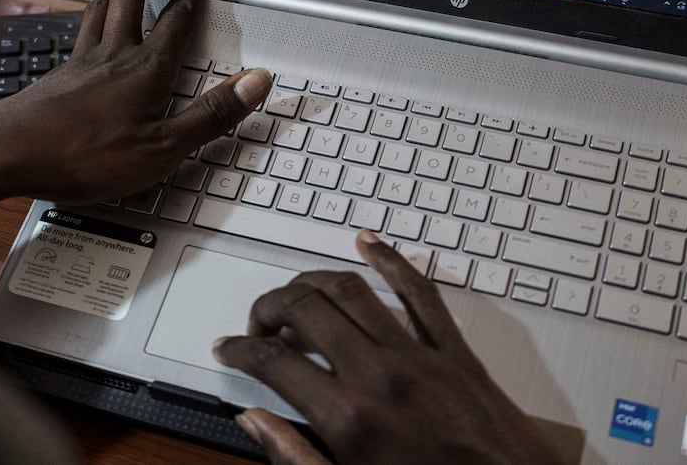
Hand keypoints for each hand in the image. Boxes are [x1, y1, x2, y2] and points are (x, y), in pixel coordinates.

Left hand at [0, 0, 270, 204]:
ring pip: (101, 4)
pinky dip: (94, 14)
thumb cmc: (83, 155)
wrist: (7, 153)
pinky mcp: (58, 73)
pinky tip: (91, 27)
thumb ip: (211, 115)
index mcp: (146, 69)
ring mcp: (80, 60)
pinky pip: (80, 29)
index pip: (176, 19)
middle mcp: (113, 53)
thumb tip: (255, 82)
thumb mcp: (162, 148)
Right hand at [212, 231, 562, 464]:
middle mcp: (381, 378)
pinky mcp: (456, 353)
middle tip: (259, 323)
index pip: (274, 362)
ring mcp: (420, 358)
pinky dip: (391, 260)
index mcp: (350, 420)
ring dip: (312, 282)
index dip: (241, 348)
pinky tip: (369, 244)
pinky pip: (420, 291)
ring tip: (296, 294)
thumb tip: (256, 422)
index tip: (230, 348)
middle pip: (304, 310)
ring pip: (351, 289)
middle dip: (268, 307)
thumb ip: (295, 457)